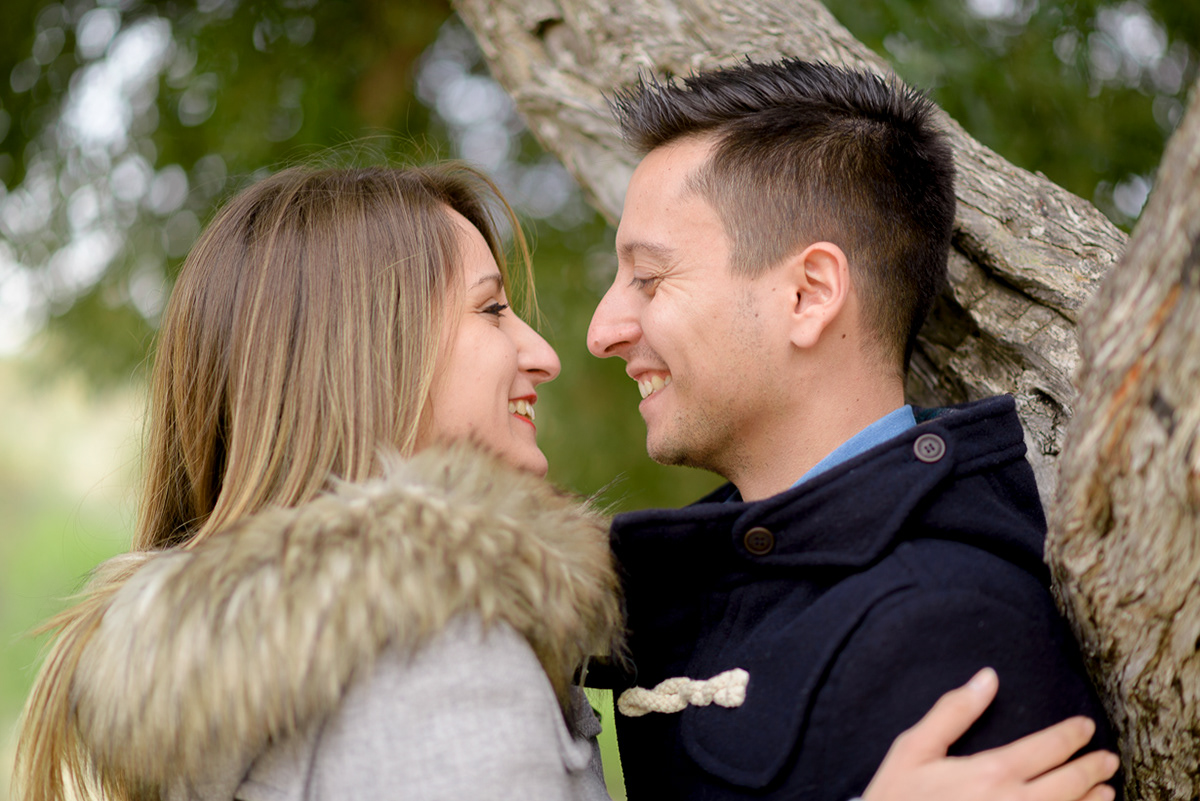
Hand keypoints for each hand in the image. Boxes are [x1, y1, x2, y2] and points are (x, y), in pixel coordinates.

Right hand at [862, 668, 1119, 800]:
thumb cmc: (898, 797)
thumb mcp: (914, 749)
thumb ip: (953, 712)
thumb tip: (987, 677)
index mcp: (990, 772)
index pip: (1046, 748)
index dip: (1070, 736)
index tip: (1085, 727)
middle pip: (1069, 783)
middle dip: (1091, 768)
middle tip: (1108, 759)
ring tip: (1106, 791)